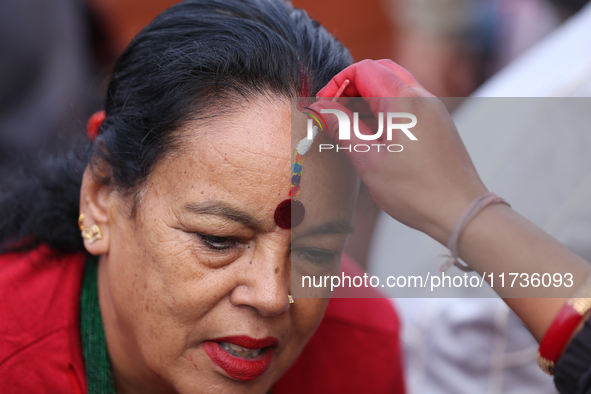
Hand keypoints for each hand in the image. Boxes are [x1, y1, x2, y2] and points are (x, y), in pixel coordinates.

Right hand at [312, 59, 486, 243]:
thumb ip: (343, 128)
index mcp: (403, 101)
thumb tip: (321, 109)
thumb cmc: (415, 190)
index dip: (337, 83)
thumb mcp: (368, 160)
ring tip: (351, 127)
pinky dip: (385, 110)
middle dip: (352, 87)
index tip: (324, 106)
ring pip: (394, 86)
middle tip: (335, 112)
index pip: (363, 69)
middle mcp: (422, 97)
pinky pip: (408, 103)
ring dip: (368, 99)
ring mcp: (433, 109)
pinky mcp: (438, 123)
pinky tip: (374, 136)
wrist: (460, 211)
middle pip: (380, 71)